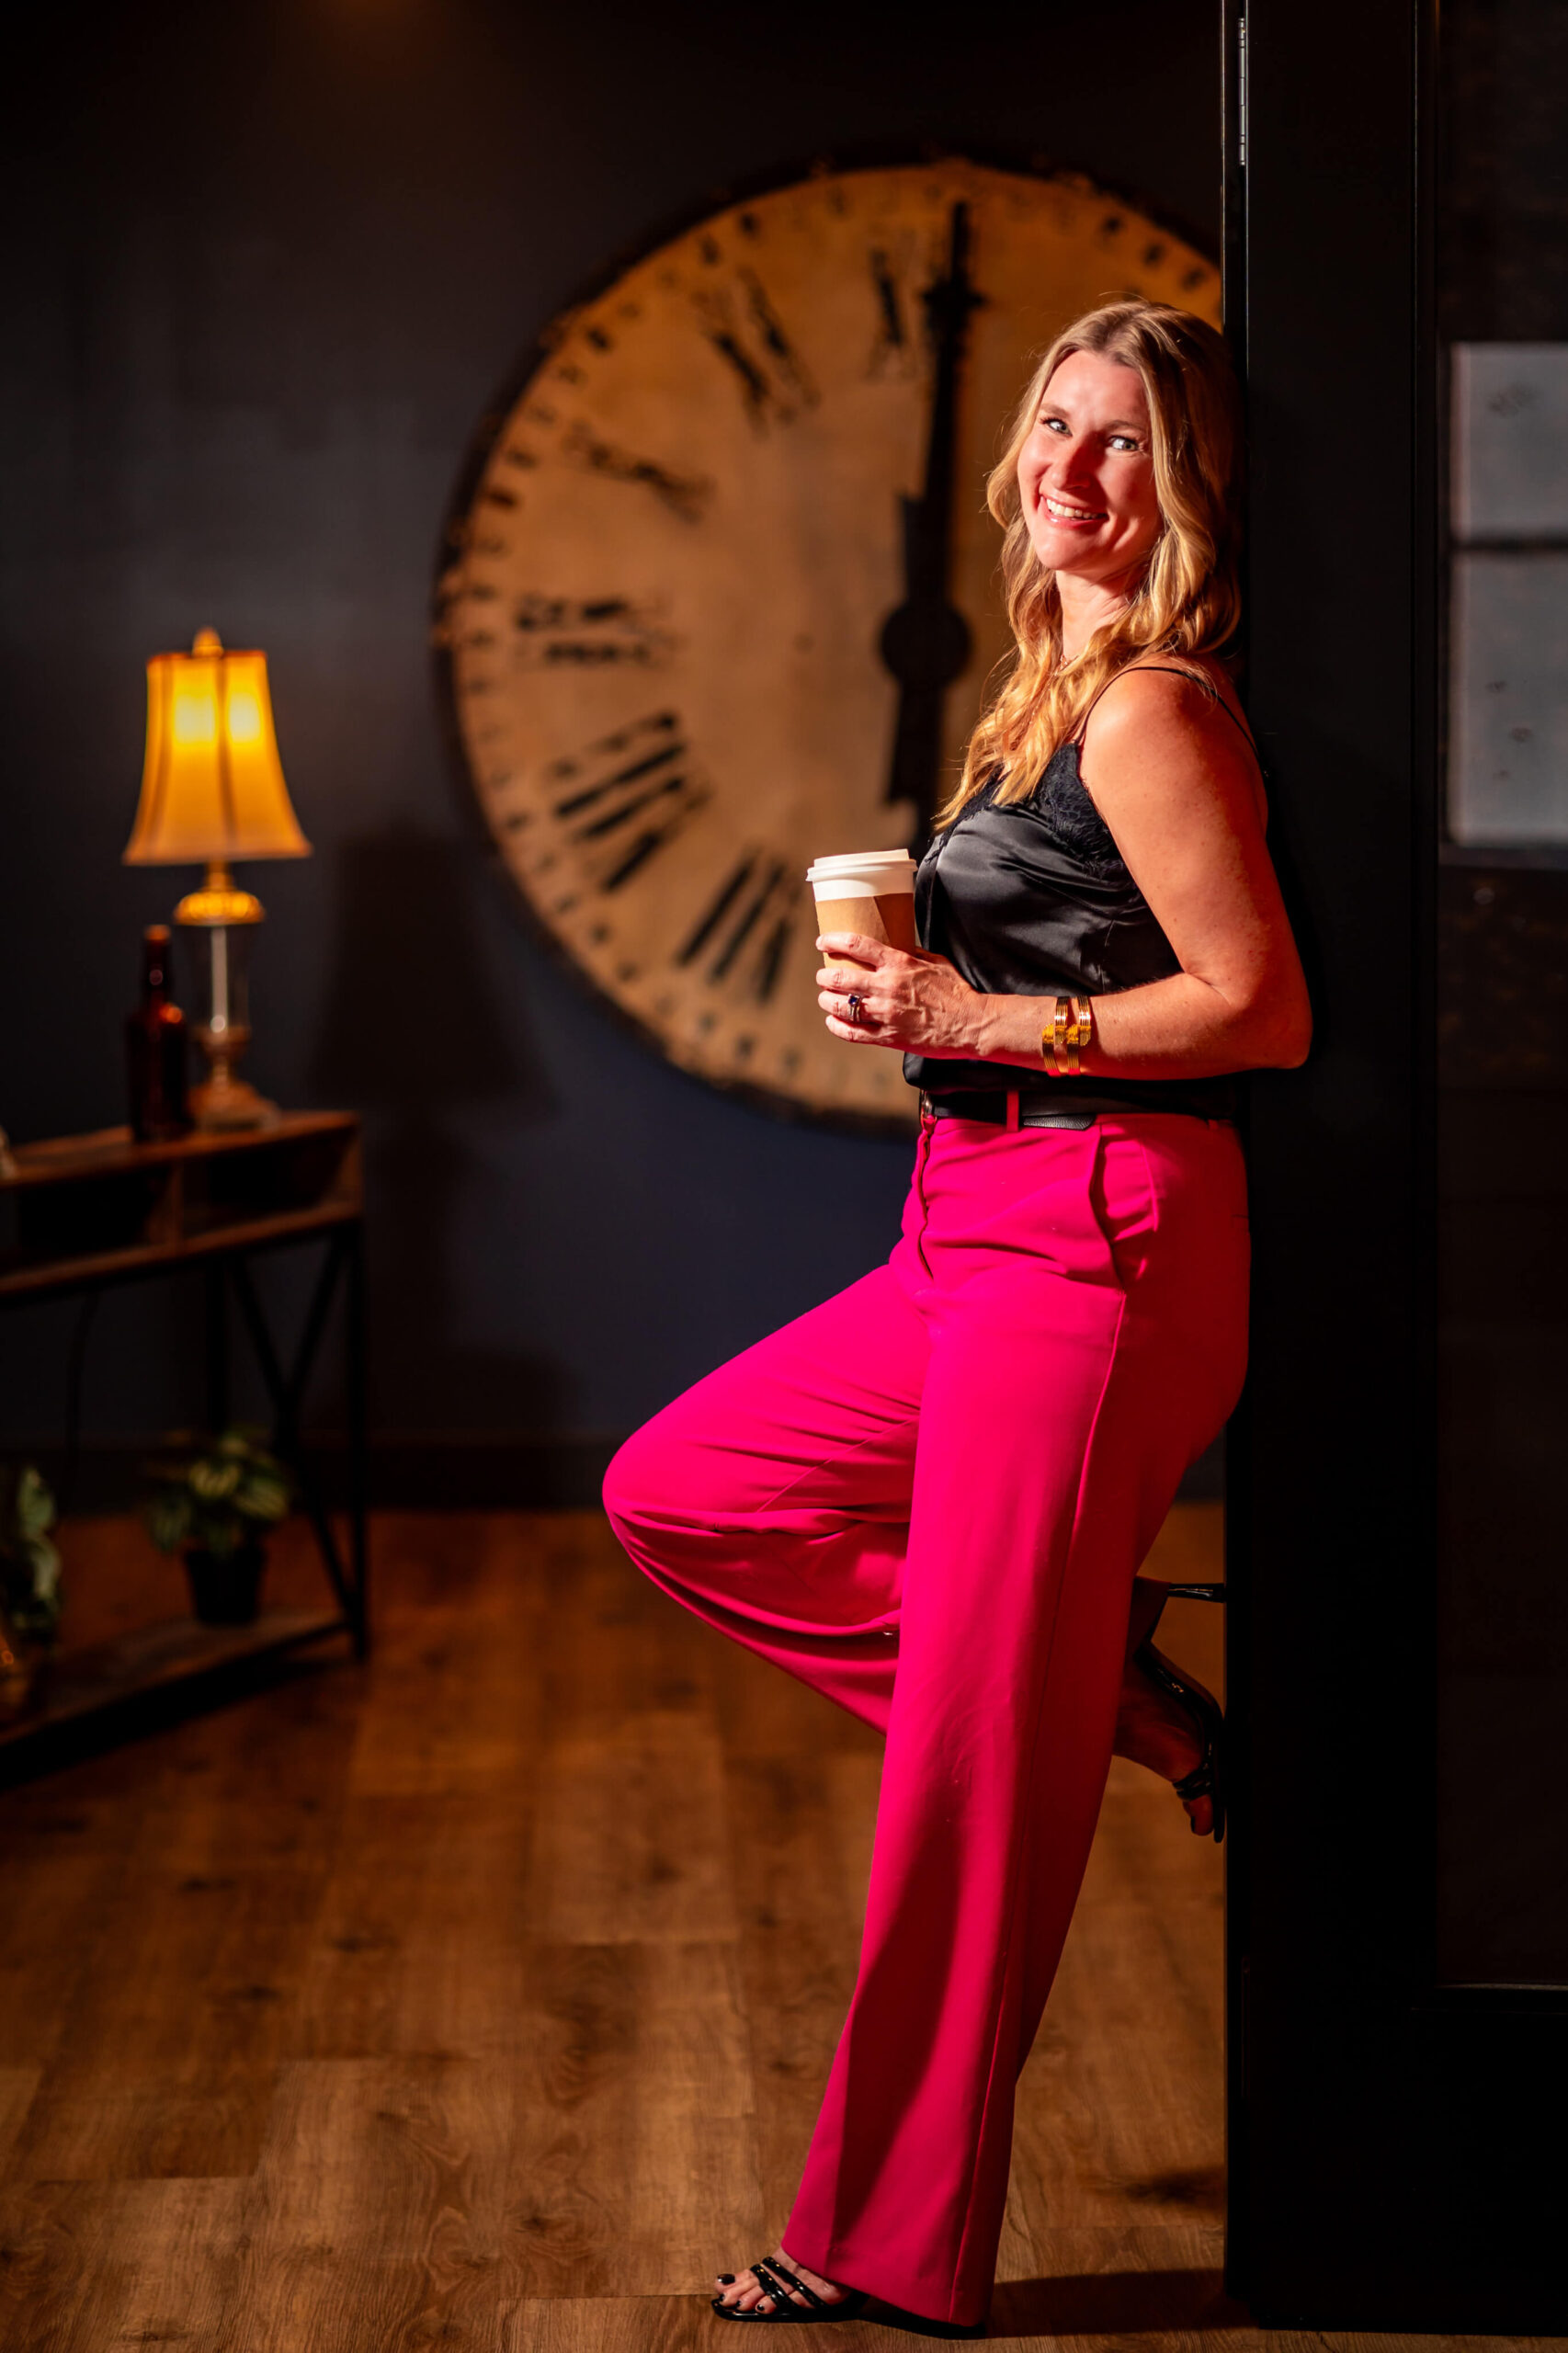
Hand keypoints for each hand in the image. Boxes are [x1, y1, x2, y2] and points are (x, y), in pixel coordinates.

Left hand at [815, 932, 985, 1054]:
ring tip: (824, 999)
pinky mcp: (888, 1037)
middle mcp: (888, 987)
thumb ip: (912, 954)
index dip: (834, 941)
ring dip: (826, 1001)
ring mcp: (886, 1014)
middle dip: (824, 976)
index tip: (823, 941)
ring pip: (841, 1006)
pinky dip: (837, 1027)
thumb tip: (896, 946)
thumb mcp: (936, 961)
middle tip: (822, 976)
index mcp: (899, 964)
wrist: (971, 1024)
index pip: (857, 946)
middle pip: (841, 978)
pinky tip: (832, 1022)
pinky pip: (853, 1033)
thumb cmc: (956, 992)